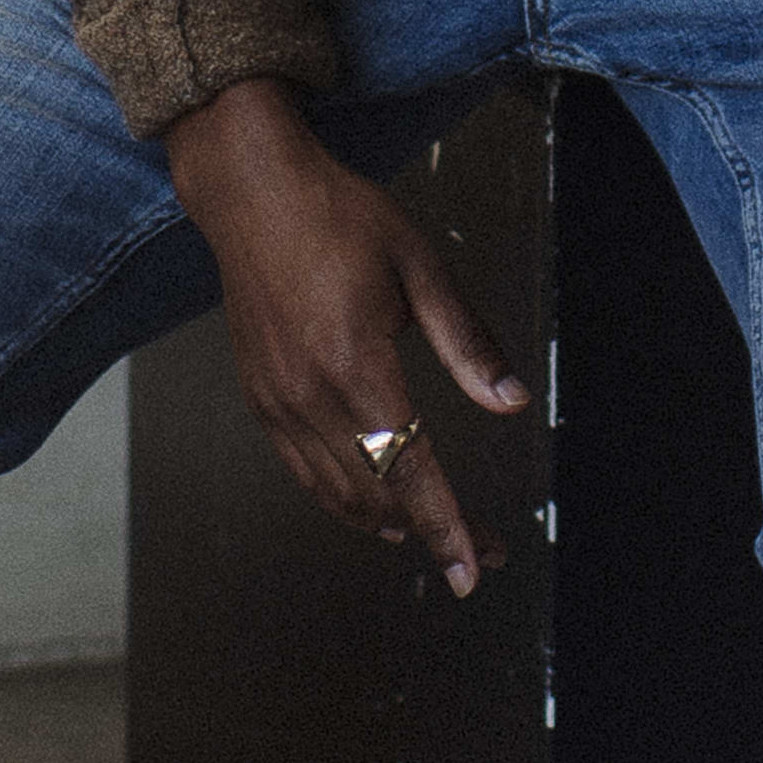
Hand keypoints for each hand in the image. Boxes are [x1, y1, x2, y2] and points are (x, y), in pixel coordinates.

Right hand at [165, 84, 523, 596]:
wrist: (252, 192)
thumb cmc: (341, 218)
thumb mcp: (422, 266)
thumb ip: (467, 341)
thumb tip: (511, 402)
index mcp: (356, 366)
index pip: (410, 471)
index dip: (447, 528)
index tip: (476, 569)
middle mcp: (310, 396)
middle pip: (377, 496)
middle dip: (432, 532)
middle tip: (480, 549)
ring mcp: (278, 401)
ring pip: (336, 493)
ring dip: (387, 523)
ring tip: (431, 536)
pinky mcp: (260, 396)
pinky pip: (304, 470)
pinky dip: (342, 498)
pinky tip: (371, 502)